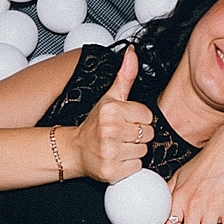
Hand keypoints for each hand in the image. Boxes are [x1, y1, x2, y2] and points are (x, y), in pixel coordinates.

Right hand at [72, 47, 151, 184]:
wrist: (75, 150)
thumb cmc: (95, 124)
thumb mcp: (110, 97)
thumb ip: (125, 75)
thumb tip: (132, 52)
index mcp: (112, 110)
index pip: (147, 116)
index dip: (139, 120)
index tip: (126, 121)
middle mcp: (110, 130)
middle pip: (147, 134)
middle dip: (138, 136)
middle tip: (122, 135)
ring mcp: (110, 151)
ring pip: (143, 151)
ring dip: (134, 151)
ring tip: (119, 146)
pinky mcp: (112, 171)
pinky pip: (137, 167)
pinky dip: (130, 166)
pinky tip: (118, 158)